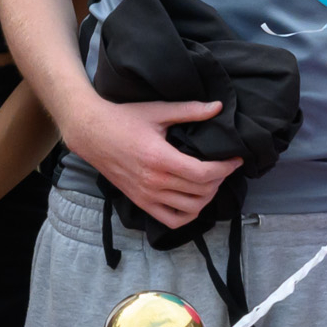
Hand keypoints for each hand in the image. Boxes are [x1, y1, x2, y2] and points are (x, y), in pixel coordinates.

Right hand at [65, 93, 240, 234]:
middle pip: (201, 191)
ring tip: (211, 181)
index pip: (204, 173)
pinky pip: (171, 220)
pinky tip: (194, 200)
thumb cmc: (123, 119)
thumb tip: (218, 107)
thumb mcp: (157, 111)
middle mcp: (154, 182)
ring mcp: (146, 195)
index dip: (225, 168)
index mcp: (160, 158)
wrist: (90, 132)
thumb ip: (189, 110)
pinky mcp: (140, 202)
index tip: (235, 159)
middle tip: (224, 166)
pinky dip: (188, 215)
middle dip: (220, 179)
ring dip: (207, 197)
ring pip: (191, 209)